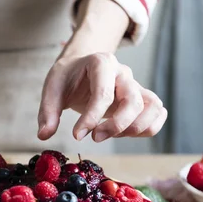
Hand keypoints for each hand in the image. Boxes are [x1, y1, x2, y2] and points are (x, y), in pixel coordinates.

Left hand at [37, 52, 166, 141]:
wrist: (81, 67)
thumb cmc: (67, 78)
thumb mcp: (52, 89)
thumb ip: (47, 112)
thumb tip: (44, 135)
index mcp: (101, 63)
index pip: (103, 93)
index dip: (92, 118)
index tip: (77, 136)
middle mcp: (123, 73)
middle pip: (133, 101)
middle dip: (115, 126)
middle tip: (95, 138)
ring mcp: (135, 85)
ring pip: (152, 107)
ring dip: (135, 128)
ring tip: (111, 135)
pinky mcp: (141, 98)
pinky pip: (158, 112)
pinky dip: (148, 127)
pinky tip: (125, 134)